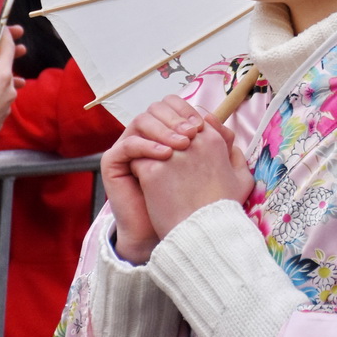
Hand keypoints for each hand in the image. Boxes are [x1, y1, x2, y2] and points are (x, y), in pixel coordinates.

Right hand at [102, 96, 204, 263]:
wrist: (172, 230)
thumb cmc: (193, 201)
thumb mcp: (216, 169)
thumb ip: (221, 144)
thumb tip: (217, 120)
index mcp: (167, 132)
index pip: (174, 106)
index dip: (188, 111)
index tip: (203, 126)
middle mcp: (148, 136)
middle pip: (157, 108)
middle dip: (176, 118)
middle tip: (193, 134)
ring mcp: (130, 148)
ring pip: (142, 121)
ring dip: (163, 129)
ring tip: (181, 145)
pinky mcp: (115, 163)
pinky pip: (128, 144)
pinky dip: (147, 145)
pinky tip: (165, 155)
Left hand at [134, 114, 253, 244]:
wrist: (203, 233)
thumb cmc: (223, 209)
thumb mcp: (242, 179)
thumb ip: (236, 156)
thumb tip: (227, 144)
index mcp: (214, 140)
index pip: (193, 117)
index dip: (185, 128)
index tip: (182, 142)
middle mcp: (192, 141)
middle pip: (170, 123)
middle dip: (164, 133)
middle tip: (161, 150)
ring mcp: (171, 154)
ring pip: (151, 138)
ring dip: (150, 148)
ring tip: (151, 164)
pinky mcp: (152, 171)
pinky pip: (137, 157)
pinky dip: (138, 166)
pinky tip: (143, 180)